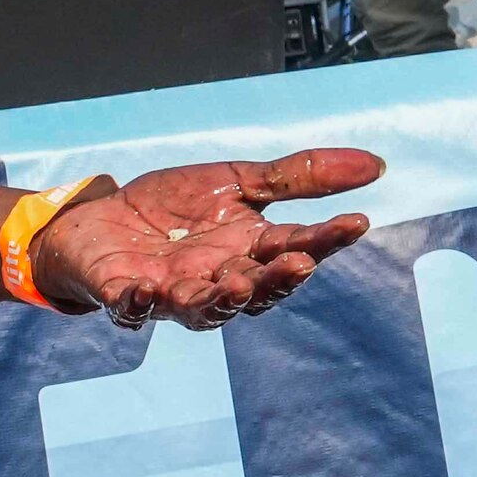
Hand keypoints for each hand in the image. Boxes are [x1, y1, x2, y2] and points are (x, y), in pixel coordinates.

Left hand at [31, 149, 380, 327]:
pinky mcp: (124, 296)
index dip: (327, 240)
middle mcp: (218, 280)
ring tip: (232, 284)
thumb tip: (377, 165)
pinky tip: (149, 287)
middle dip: (277, 281)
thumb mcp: (238, 180)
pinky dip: (141, 303)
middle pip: (257, 290)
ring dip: (218, 302)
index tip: (357, 222)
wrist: (99, 218)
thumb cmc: (173, 207)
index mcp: (250, 252)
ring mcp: (172, 294)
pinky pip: (134, 309)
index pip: (298, 248)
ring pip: (203, 311)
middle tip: (298, 263)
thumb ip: (299, 177)